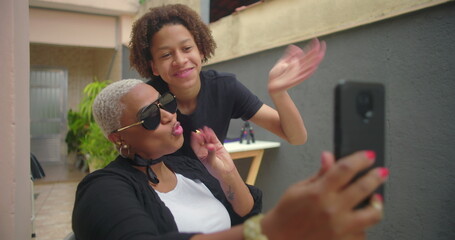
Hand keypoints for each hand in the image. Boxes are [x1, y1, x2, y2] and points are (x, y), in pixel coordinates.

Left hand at [190, 126, 235, 179]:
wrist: (226, 171)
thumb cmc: (217, 170)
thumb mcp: (212, 163)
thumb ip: (211, 154)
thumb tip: (210, 146)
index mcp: (200, 155)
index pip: (195, 146)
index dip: (194, 140)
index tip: (193, 134)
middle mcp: (204, 150)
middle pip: (200, 141)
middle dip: (200, 135)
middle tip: (199, 130)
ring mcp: (211, 147)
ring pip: (207, 138)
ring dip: (205, 133)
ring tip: (205, 129)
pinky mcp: (217, 145)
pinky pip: (213, 138)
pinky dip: (211, 134)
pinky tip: (209, 130)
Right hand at [261, 151, 386, 239]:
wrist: (279, 239)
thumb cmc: (287, 214)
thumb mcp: (299, 188)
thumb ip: (320, 174)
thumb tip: (329, 157)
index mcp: (318, 192)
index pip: (346, 169)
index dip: (361, 159)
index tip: (368, 156)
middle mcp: (331, 209)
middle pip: (363, 187)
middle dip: (377, 176)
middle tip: (381, 172)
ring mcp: (339, 228)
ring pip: (372, 214)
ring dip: (377, 204)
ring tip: (376, 199)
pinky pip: (362, 233)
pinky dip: (362, 226)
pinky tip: (357, 221)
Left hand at [268, 38, 325, 93]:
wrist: (272, 86)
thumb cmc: (277, 74)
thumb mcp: (282, 62)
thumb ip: (289, 55)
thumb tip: (295, 46)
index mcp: (297, 63)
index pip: (307, 54)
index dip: (312, 46)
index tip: (316, 39)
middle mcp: (299, 69)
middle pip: (311, 59)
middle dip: (317, 51)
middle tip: (323, 43)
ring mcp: (298, 74)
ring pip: (309, 66)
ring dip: (315, 61)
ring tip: (321, 54)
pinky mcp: (294, 81)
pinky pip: (303, 75)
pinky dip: (308, 71)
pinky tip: (313, 67)